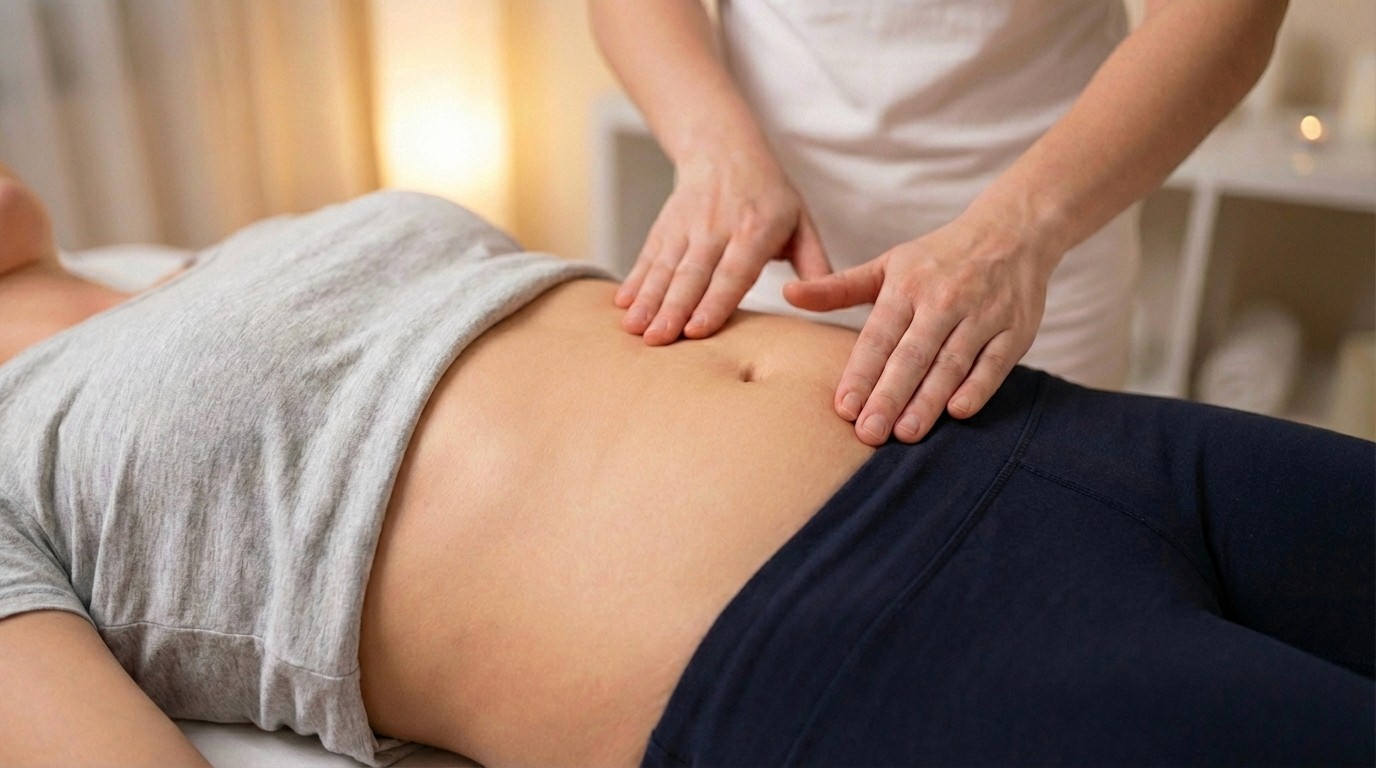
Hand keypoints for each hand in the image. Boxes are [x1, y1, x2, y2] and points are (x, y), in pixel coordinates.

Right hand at [616, 147, 831, 344]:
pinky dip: (634, 280)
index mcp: (755, 230)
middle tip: (658, 339)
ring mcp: (686, 227)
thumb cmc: (770, 197)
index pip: (733, 272)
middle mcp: (716, 227)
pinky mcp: (664, 228)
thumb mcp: (802, 223)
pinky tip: (622, 304)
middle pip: (692, 274)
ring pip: (665, 267)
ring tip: (634, 328)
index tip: (697, 330)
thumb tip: (826, 302)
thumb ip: (815, 264)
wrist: (724, 149)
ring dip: (648, 299)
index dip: (714, 301)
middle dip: (673, 308)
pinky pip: (647, 256)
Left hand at [784, 216, 1054, 445]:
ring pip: (951, 362)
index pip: (879, 336)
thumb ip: (838, 288)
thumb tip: (788, 294)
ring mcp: (982, 314)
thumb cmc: (938, 258)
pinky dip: (978, 386)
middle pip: (912, 355)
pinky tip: (958, 412)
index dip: (861, 372)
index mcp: (907, 286)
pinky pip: (995, 362)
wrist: (1012, 231)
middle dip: (890, 396)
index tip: (844, 407)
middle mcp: (943, 300)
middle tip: (869, 433)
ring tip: (906, 434)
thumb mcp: (887, 266)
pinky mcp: (1015, 329)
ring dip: (928, 399)